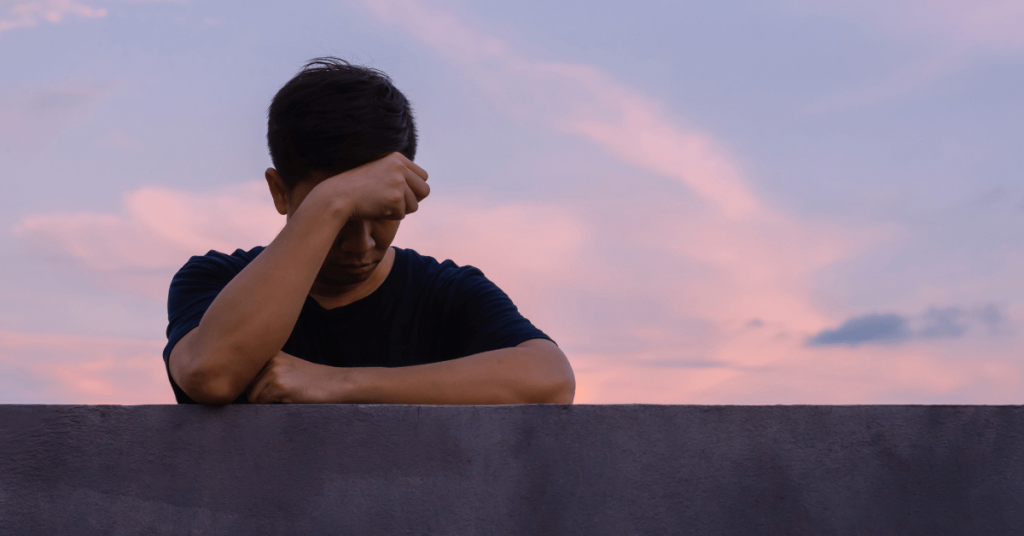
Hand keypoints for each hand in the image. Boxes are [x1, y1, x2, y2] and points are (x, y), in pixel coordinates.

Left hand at [245, 351, 351, 403]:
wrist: (336, 385)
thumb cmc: (311, 382)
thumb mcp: (286, 368)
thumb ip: (264, 372)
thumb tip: (234, 387)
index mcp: (269, 352)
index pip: (244, 375)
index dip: (252, 388)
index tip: (270, 390)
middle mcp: (269, 358)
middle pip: (245, 387)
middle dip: (258, 396)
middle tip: (283, 394)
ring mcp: (274, 370)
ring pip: (252, 397)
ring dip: (266, 403)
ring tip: (288, 396)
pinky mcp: (279, 384)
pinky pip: (262, 404)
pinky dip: (274, 406)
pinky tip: (291, 399)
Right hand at [311, 152, 429, 220]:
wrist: (337, 196)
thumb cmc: (356, 188)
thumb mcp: (379, 174)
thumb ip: (398, 176)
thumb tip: (423, 189)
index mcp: (397, 158)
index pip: (423, 176)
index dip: (414, 189)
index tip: (401, 194)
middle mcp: (400, 167)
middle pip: (425, 190)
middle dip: (413, 201)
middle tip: (395, 204)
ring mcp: (399, 182)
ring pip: (414, 206)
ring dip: (400, 210)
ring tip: (380, 205)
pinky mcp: (396, 198)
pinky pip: (402, 215)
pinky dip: (390, 216)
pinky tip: (375, 209)